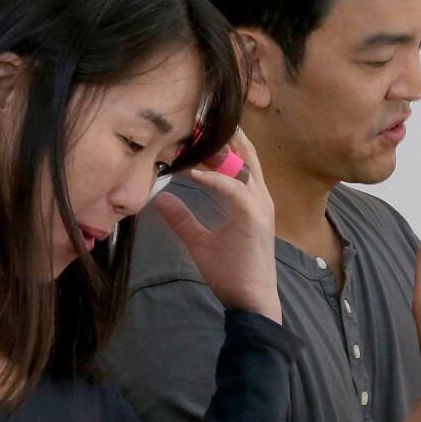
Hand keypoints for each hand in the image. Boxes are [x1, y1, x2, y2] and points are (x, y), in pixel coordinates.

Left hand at [151, 128, 280, 322]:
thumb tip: (161, 200)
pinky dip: (216, 179)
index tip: (197, 130)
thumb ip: (183, 220)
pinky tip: (195, 174)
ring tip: (196, 136)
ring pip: (244, 166)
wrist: (250, 301)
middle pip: (246, 155)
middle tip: (199, 119)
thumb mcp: (200, 242)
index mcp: (251, 201)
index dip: (221, 144)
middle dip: (225, 136)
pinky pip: (236, 190)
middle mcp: (259, 198)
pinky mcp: (254, 219)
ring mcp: (260, 207)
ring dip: (220, 150)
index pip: (240, 162)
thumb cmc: (232, 273)